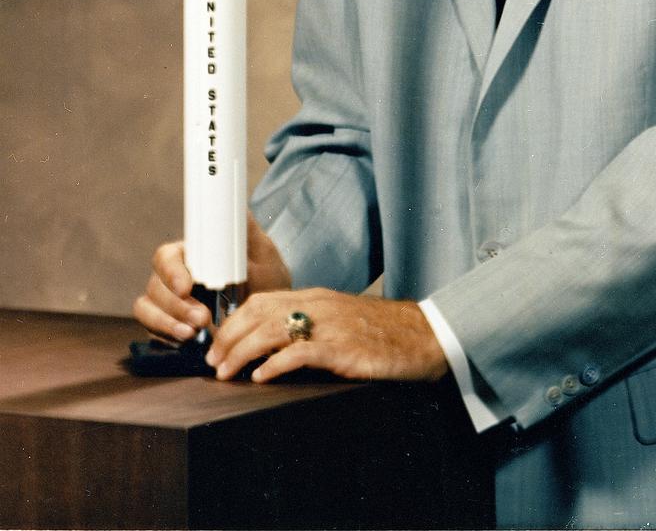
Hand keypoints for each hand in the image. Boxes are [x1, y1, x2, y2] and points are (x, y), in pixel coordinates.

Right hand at [132, 214, 291, 340]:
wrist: (270, 313)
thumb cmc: (265, 277)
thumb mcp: (262, 254)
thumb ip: (248, 234)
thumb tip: (239, 211)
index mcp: (190, 255)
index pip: (166, 257)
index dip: (171, 272)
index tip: (187, 287)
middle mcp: (173, 278)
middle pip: (155, 286)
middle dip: (175, 305)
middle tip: (202, 318)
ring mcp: (168, 304)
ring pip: (147, 310)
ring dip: (167, 323)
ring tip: (193, 334)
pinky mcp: (168, 328)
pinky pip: (154, 333)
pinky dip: (167, 338)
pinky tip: (188, 343)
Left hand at [204, 288, 448, 383]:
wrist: (423, 335)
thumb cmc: (382, 332)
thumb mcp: (340, 320)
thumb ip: (310, 324)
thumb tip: (271, 346)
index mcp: (317, 297)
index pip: (262, 300)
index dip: (233, 321)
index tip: (217, 343)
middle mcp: (320, 306)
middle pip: (260, 313)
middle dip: (229, 337)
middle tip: (213, 361)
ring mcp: (331, 326)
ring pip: (273, 330)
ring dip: (242, 352)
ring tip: (226, 372)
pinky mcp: (343, 348)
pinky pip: (301, 353)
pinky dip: (275, 364)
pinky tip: (261, 377)